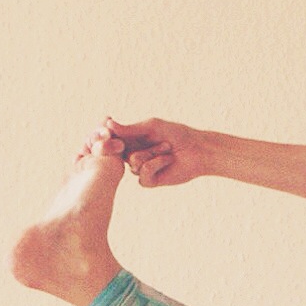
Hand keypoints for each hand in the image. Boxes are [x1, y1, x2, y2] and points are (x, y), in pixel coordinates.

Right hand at [78, 115, 211, 187]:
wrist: (197, 150)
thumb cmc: (177, 135)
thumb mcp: (151, 127)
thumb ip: (130, 129)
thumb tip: (108, 124)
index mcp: (131, 141)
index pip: (112, 141)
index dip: (111, 138)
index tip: (111, 133)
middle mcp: (133, 155)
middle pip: (119, 152)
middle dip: (139, 144)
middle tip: (162, 141)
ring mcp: (141, 168)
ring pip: (133, 162)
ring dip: (153, 153)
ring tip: (168, 149)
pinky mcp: (149, 181)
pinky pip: (142, 174)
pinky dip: (156, 164)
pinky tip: (168, 160)